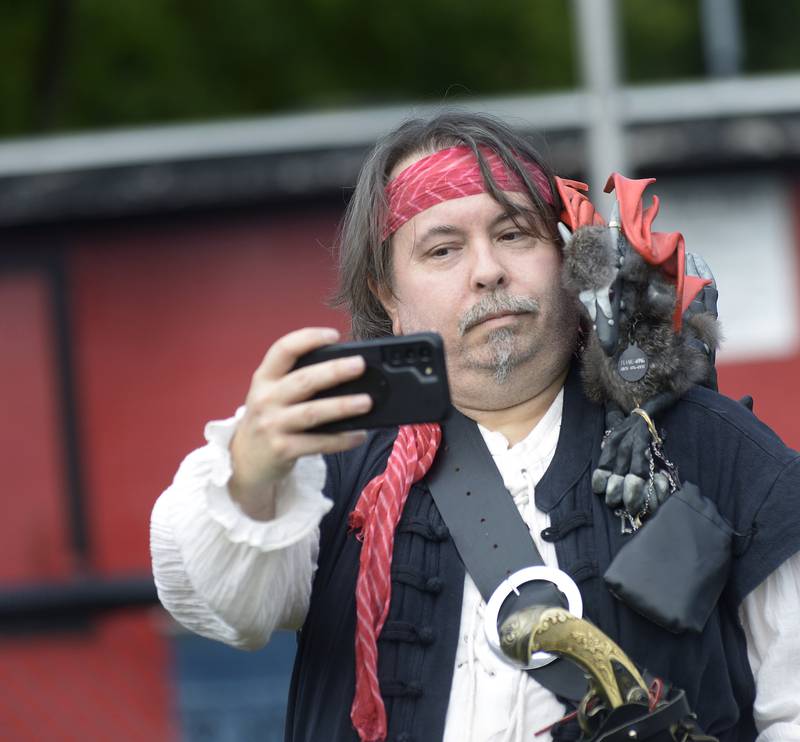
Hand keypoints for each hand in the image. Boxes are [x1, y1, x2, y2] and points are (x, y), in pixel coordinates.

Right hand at [229, 327, 371, 519]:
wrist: (245, 462)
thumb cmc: (269, 420)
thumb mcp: (272, 395)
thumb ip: (297, 381)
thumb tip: (344, 370)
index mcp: (264, 379)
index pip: (283, 350)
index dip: (308, 338)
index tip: (333, 334)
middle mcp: (265, 399)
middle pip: (303, 380)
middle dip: (334, 371)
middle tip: (359, 365)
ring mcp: (272, 425)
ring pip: (313, 412)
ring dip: (342, 406)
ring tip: (366, 402)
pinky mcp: (283, 449)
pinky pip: (318, 443)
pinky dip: (341, 439)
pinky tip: (359, 435)